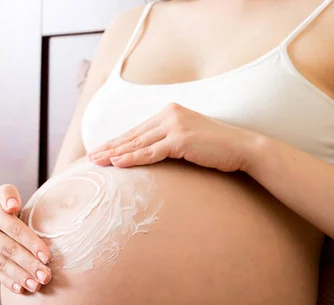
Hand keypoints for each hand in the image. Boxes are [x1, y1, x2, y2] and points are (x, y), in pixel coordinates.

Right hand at [0, 184, 51, 293]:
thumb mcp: (4, 194)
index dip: (32, 244)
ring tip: (37, 285)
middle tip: (46, 276)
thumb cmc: (4, 207)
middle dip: (29, 264)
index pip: (15, 230)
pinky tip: (22, 289)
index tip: (47, 257)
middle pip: (10, 250)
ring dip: (21, 277)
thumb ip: (9, 194)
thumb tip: (12, 207)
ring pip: (2, 264)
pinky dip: (9, 282)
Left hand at [87, 103, 260, 171]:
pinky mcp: (180, 139)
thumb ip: (168, 142)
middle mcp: (169, 115)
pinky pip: (150, 152)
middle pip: (133, 135)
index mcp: (169, 113)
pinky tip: (117, 163)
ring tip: (96, 162)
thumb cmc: (216, 148)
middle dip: (109, 147)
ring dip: (115, 154)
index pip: (137, 130)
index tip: (100, 150)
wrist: (242, 148)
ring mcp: (174, 126)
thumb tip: (149, 153)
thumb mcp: (188, 140)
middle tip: (90, 158)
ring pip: (138, 143)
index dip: (117, 141)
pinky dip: (132, 158)